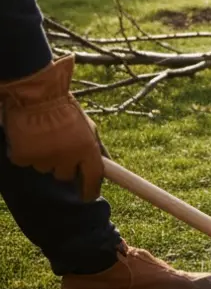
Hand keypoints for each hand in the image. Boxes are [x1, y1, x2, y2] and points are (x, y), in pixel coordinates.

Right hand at [0, 56, 103, 200]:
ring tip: (44, 136)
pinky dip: (27, 153)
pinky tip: (29, 137)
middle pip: (65, 175)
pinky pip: (27, 162)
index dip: (91, 189)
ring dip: (46, 157)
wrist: (35, 93)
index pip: (93, 177)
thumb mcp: (87, 125)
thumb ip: (97, 147)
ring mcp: (44, 158)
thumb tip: (108, 164)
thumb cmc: (64, 108)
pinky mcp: (24, 156)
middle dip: (64, 165)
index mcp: (87, 148)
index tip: (88, 195)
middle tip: (59, 146)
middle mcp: (67, 156)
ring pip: (46, 168)